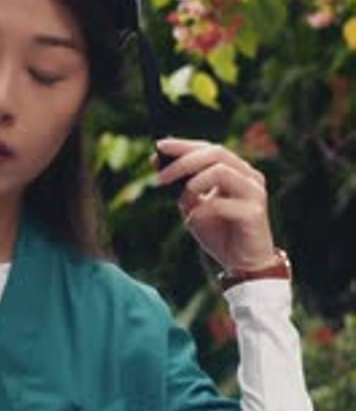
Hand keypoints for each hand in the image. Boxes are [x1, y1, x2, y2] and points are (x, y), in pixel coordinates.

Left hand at [156, 137, 275, 270]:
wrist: (242, 265)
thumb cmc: (220, 233)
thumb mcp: (194, 206)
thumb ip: (181, 184)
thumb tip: (156, 160)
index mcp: (237, 171)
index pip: (210, 149)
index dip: (185, 146)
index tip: (159, 146)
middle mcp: (249, 176)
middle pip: (216, 153)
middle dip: (184, 162)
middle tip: (160, 177)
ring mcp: (255, 193)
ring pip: (221, 171)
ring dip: (193, 184)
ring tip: (181, 202)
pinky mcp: (254, 213)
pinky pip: (223, 203)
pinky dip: (202, 210)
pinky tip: (193, 220)